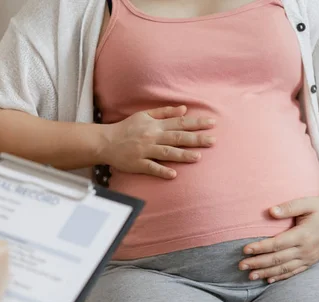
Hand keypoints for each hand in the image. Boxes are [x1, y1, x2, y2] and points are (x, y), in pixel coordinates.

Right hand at [98, 105, 215, 178]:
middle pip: (177, 137)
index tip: (212, 123)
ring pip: (166, 152)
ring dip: (182, 155)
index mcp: (155, 125)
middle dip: (196, 139)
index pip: (180, 123)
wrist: (106, 141)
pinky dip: (162, 171)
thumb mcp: (144, 115)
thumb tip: (184, 109)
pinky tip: (173, 175)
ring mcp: (145, 151)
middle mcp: (152, 137)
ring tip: (198, 157)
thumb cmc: (126, 128)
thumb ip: (164, 112)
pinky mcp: (137, 163)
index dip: (196, 123)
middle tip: (213, 141)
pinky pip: (151, 167)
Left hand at [239, 197, 318, 282]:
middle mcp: (306, 249)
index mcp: (303, 235)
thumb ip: (289, 207)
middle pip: (278, 259)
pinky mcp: (311, 261)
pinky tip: (268, 280)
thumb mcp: (307, 202)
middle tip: (241, 265)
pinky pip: (294, 272)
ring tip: (250, 275)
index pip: (276, 244)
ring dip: (266, 273)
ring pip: (284, 268)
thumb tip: (270, 211)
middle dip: (258, 263)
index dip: (260, 248)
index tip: (245, 250)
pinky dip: (281, 277)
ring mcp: (310, 257)